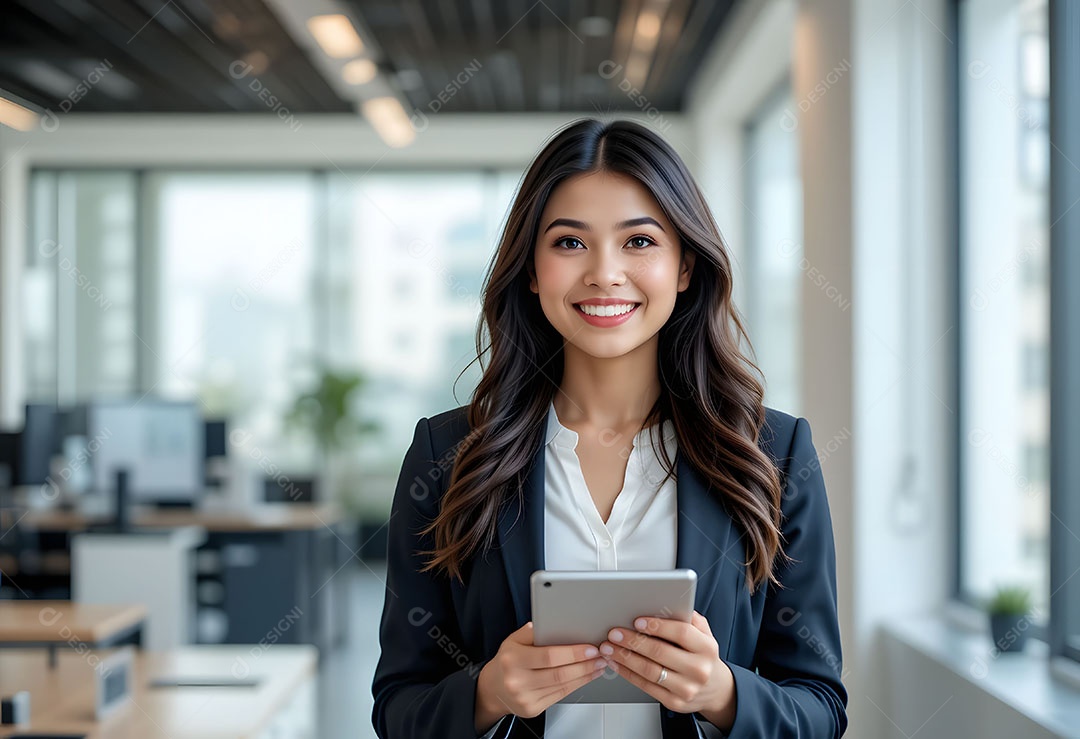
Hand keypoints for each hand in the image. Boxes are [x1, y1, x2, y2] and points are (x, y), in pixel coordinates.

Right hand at [475, 621, 607, 732]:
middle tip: (600, 656)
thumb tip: (550, 622)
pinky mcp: (533, 709)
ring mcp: (525, 697)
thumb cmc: (507, 661)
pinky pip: (560, 695)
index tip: (590, 648)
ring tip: (598, 665)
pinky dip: (577, 685)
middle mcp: (517, 680)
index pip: (549, 656)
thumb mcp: (513, 640)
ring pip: (562, 686)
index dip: (573, 653)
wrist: (493, 688)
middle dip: (584, 665)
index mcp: (513, 659)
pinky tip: (586, 676)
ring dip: (585, 675)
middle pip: (559, 673)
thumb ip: (531, 631)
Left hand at [598, 610, 735, 728]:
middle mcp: (699, 670)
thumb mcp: (704, 634)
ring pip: (650, 671)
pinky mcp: (674, 702)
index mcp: (707, 648)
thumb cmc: (703, 656)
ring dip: (625, 658)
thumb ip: (688, 618)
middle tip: (615, 633)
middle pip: (660, 652)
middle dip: (633, 641)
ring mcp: (687, 688)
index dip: (658, 626)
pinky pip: (646, 686)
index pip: (681, 633)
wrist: (715, 689)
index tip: (637, 621)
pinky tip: (617, 663)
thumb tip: (665, 604)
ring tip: (610, 648)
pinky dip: (627, 673)